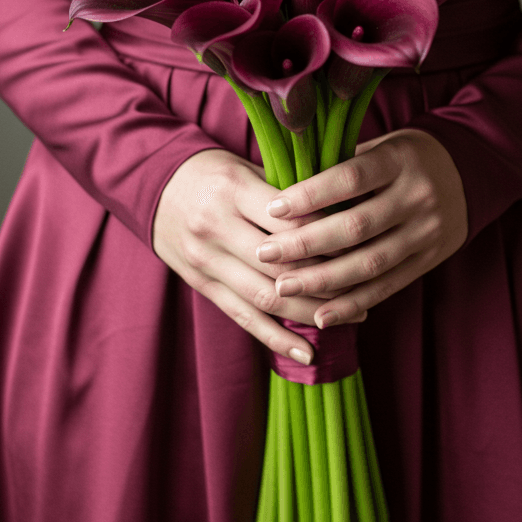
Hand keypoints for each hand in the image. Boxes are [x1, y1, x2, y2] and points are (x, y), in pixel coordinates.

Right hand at [152, 148, 365, 364]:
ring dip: (311, 313)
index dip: (331, 237)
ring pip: (266, 297)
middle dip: (330, 281)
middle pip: (282, 265)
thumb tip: (344, 216)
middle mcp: (216, 227)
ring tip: (351, 318)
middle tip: (368, 288)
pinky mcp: (201, 284)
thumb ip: (287, 193)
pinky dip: (276, 339)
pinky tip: (307, 353)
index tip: (365, 245)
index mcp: (233, 190)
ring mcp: (206, 260)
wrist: (153, 185)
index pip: (292, 222)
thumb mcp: (247, 168)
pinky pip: (242, 317)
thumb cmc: (214, 173)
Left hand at [254, 128, 467, 326]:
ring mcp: (426, 232)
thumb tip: (277, 185)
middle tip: (265, 254)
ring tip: (283, 287)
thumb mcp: (379, 147)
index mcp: (400, 161)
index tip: (273, 208)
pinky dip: (352, 304)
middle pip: (356, 226)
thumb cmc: (402, 158)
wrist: (467, 174)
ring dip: (323, 280)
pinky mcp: (429, 260)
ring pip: (370, 263)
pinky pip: (387, 287)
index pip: (351, 178)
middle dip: (306, 243)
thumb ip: (338, 165)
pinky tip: (320, 316)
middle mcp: (417, 197)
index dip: (311, 195)